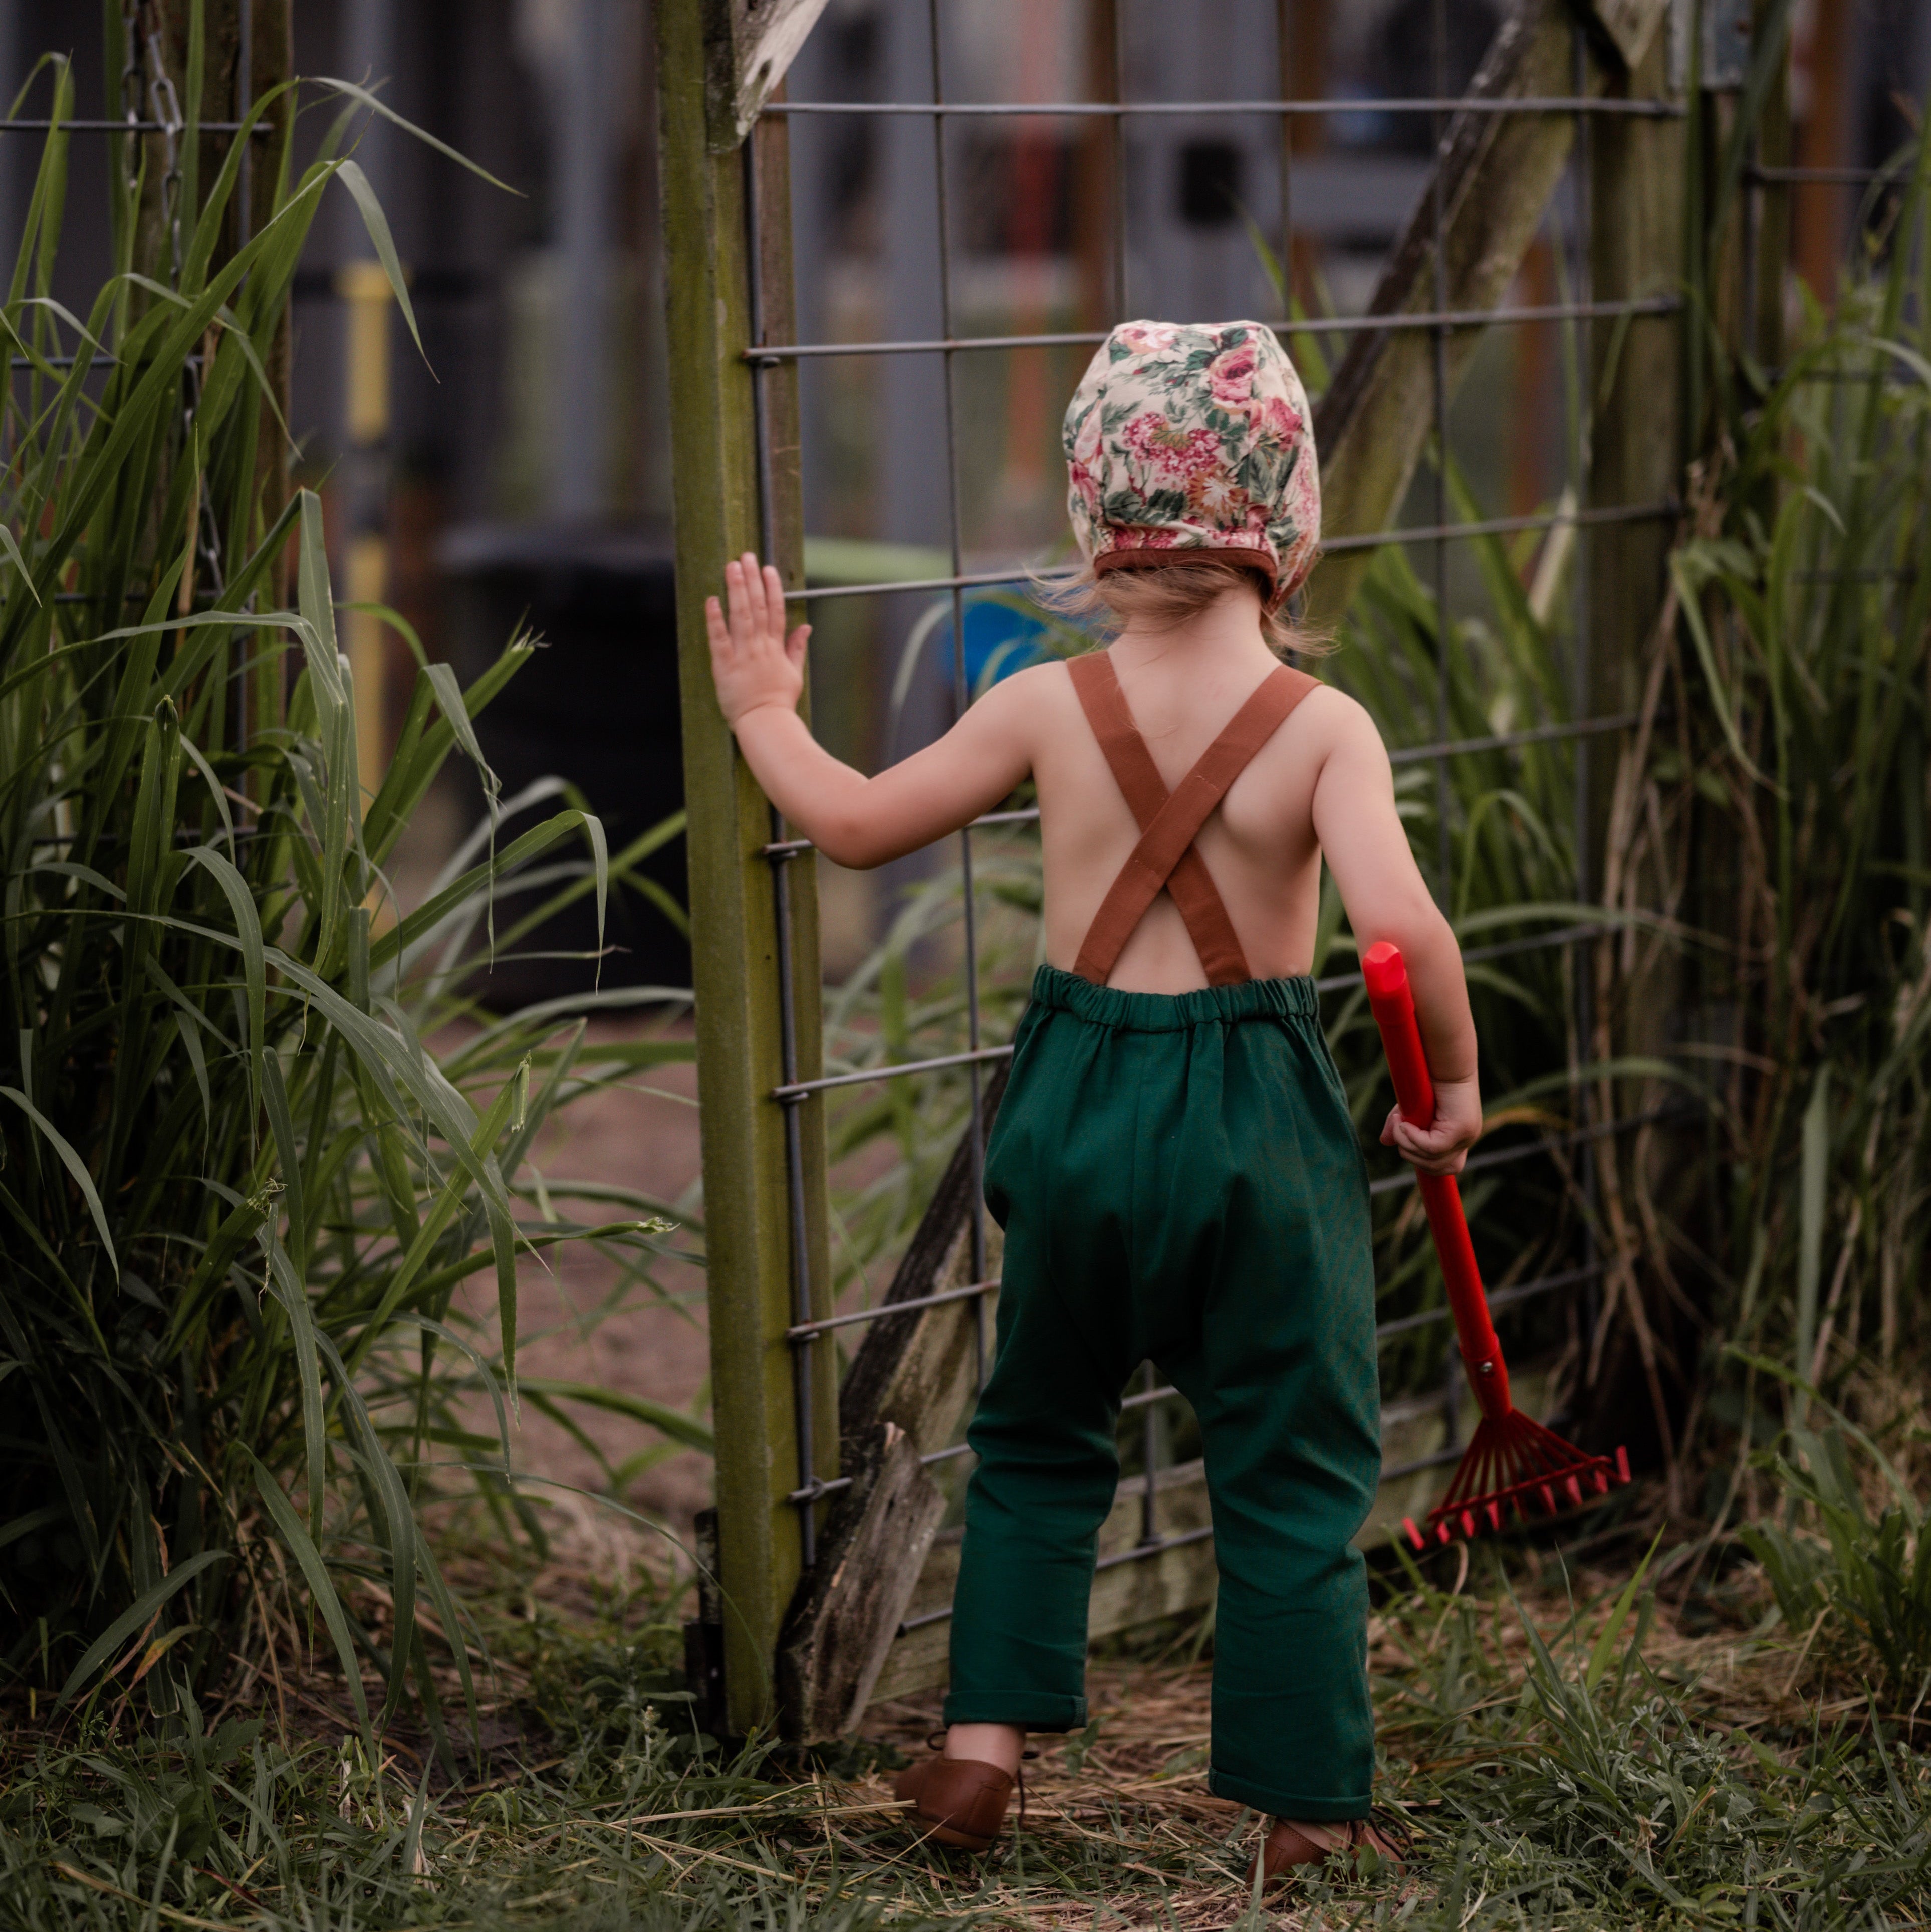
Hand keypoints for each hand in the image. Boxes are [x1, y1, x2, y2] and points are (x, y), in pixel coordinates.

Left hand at [705, 553, 810, 727]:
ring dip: (736, 590)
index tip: (768, 569)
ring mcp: (742, 655)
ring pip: (740, 616)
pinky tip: (712, 600)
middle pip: (757, 607)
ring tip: (731, 568)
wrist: (766, 723)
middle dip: (751, 580)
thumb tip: (807, 628)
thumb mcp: (795, 673)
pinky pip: (718, 638)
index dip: (772, 588)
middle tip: (746, 557)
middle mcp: (760, 647)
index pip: (776, 611)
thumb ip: (797, 648)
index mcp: (776, 648)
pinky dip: (715, 619)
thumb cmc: (779, 701)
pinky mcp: (724, 665)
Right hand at [1380, 1073, 1480, 1176]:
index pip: (1446, 1168)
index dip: (1424, 1164)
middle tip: (1396, 1129)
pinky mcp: (1461, 1129)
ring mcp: (1466, 1136)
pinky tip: (1403, 1123)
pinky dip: (1413, 1138)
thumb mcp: (1409, 1110)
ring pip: (1432, 1159)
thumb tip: (1385, 1142)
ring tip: (1398, 1123)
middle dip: (1410, 1153)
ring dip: (1408, 1144)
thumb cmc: (1427, 1081)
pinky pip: (1433, 1147)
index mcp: (1458, 1139)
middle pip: (1436, 1168)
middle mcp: (1465, 1140)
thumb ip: (1400, 1128)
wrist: (1443, 1061)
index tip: (1406, 1149)